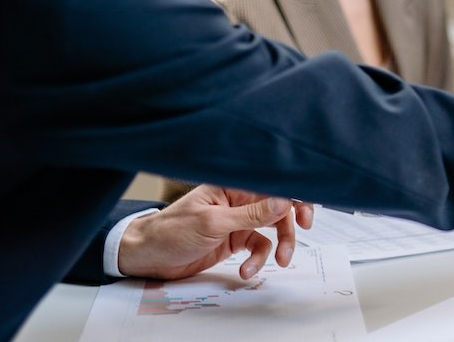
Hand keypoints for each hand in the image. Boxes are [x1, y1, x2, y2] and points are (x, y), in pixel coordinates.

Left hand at [117, 184, 314, 280]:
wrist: (147, 256)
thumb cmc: (170, 231)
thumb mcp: (213, 222)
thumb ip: (251, 214)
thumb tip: (283, 201)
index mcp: (233, 186)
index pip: (272, 184)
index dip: (293, 194)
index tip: (306, 211)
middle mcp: (239, 200)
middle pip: (278, 207)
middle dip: (290, 224)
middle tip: (298, 236)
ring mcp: (237, 220)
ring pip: (272, 229)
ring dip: (278, 246)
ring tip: (279, 262)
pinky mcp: (234, 239)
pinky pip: (257, 247)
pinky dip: (257, 260)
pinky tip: (246, 270)